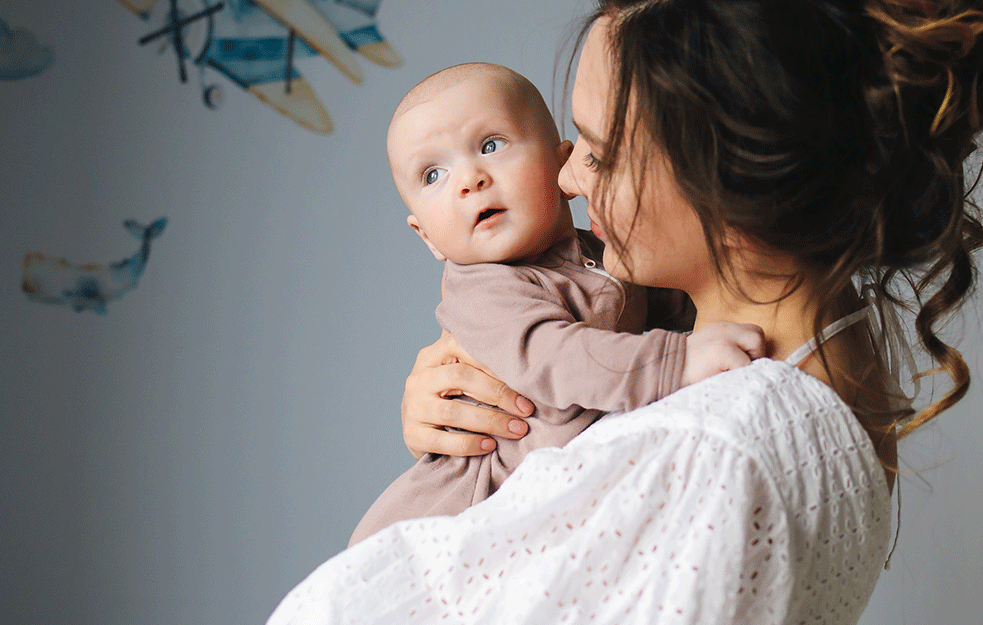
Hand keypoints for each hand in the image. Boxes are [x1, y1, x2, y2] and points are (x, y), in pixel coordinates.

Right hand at [402, 330, 532, 459]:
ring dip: (490, 421)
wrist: (418, 429)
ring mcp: (413, 407)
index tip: (525, 379)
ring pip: (453, 412)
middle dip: (498, 393)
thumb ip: (481, 360)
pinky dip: (469, 444)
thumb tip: (531, 357)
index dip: (495, 362)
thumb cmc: (450, 396)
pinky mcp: (412, 434)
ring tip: (516, 429)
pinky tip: (490, 445)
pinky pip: (442, 441)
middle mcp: (419, 378)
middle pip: (459, 377)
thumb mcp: (459, 372)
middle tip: (526, 409)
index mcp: (433, 355)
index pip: (463, 347)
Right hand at [681, 321, 765, 385]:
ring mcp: (724, 337)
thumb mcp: (708, 350)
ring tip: (734, 372)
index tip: (741, 365)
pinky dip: (739, 374)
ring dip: (749, 362)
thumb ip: (729, 349)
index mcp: (722, 328)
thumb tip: (752, 363)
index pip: (752, 332)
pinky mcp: (723, 350)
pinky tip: (725, 377)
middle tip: (740, 369)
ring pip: (757, 344)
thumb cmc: (687, 369)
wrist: (664, 370)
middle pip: (758, 335)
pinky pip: (745, 363)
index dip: (752, 350)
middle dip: (756, 354)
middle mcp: (725, 328)